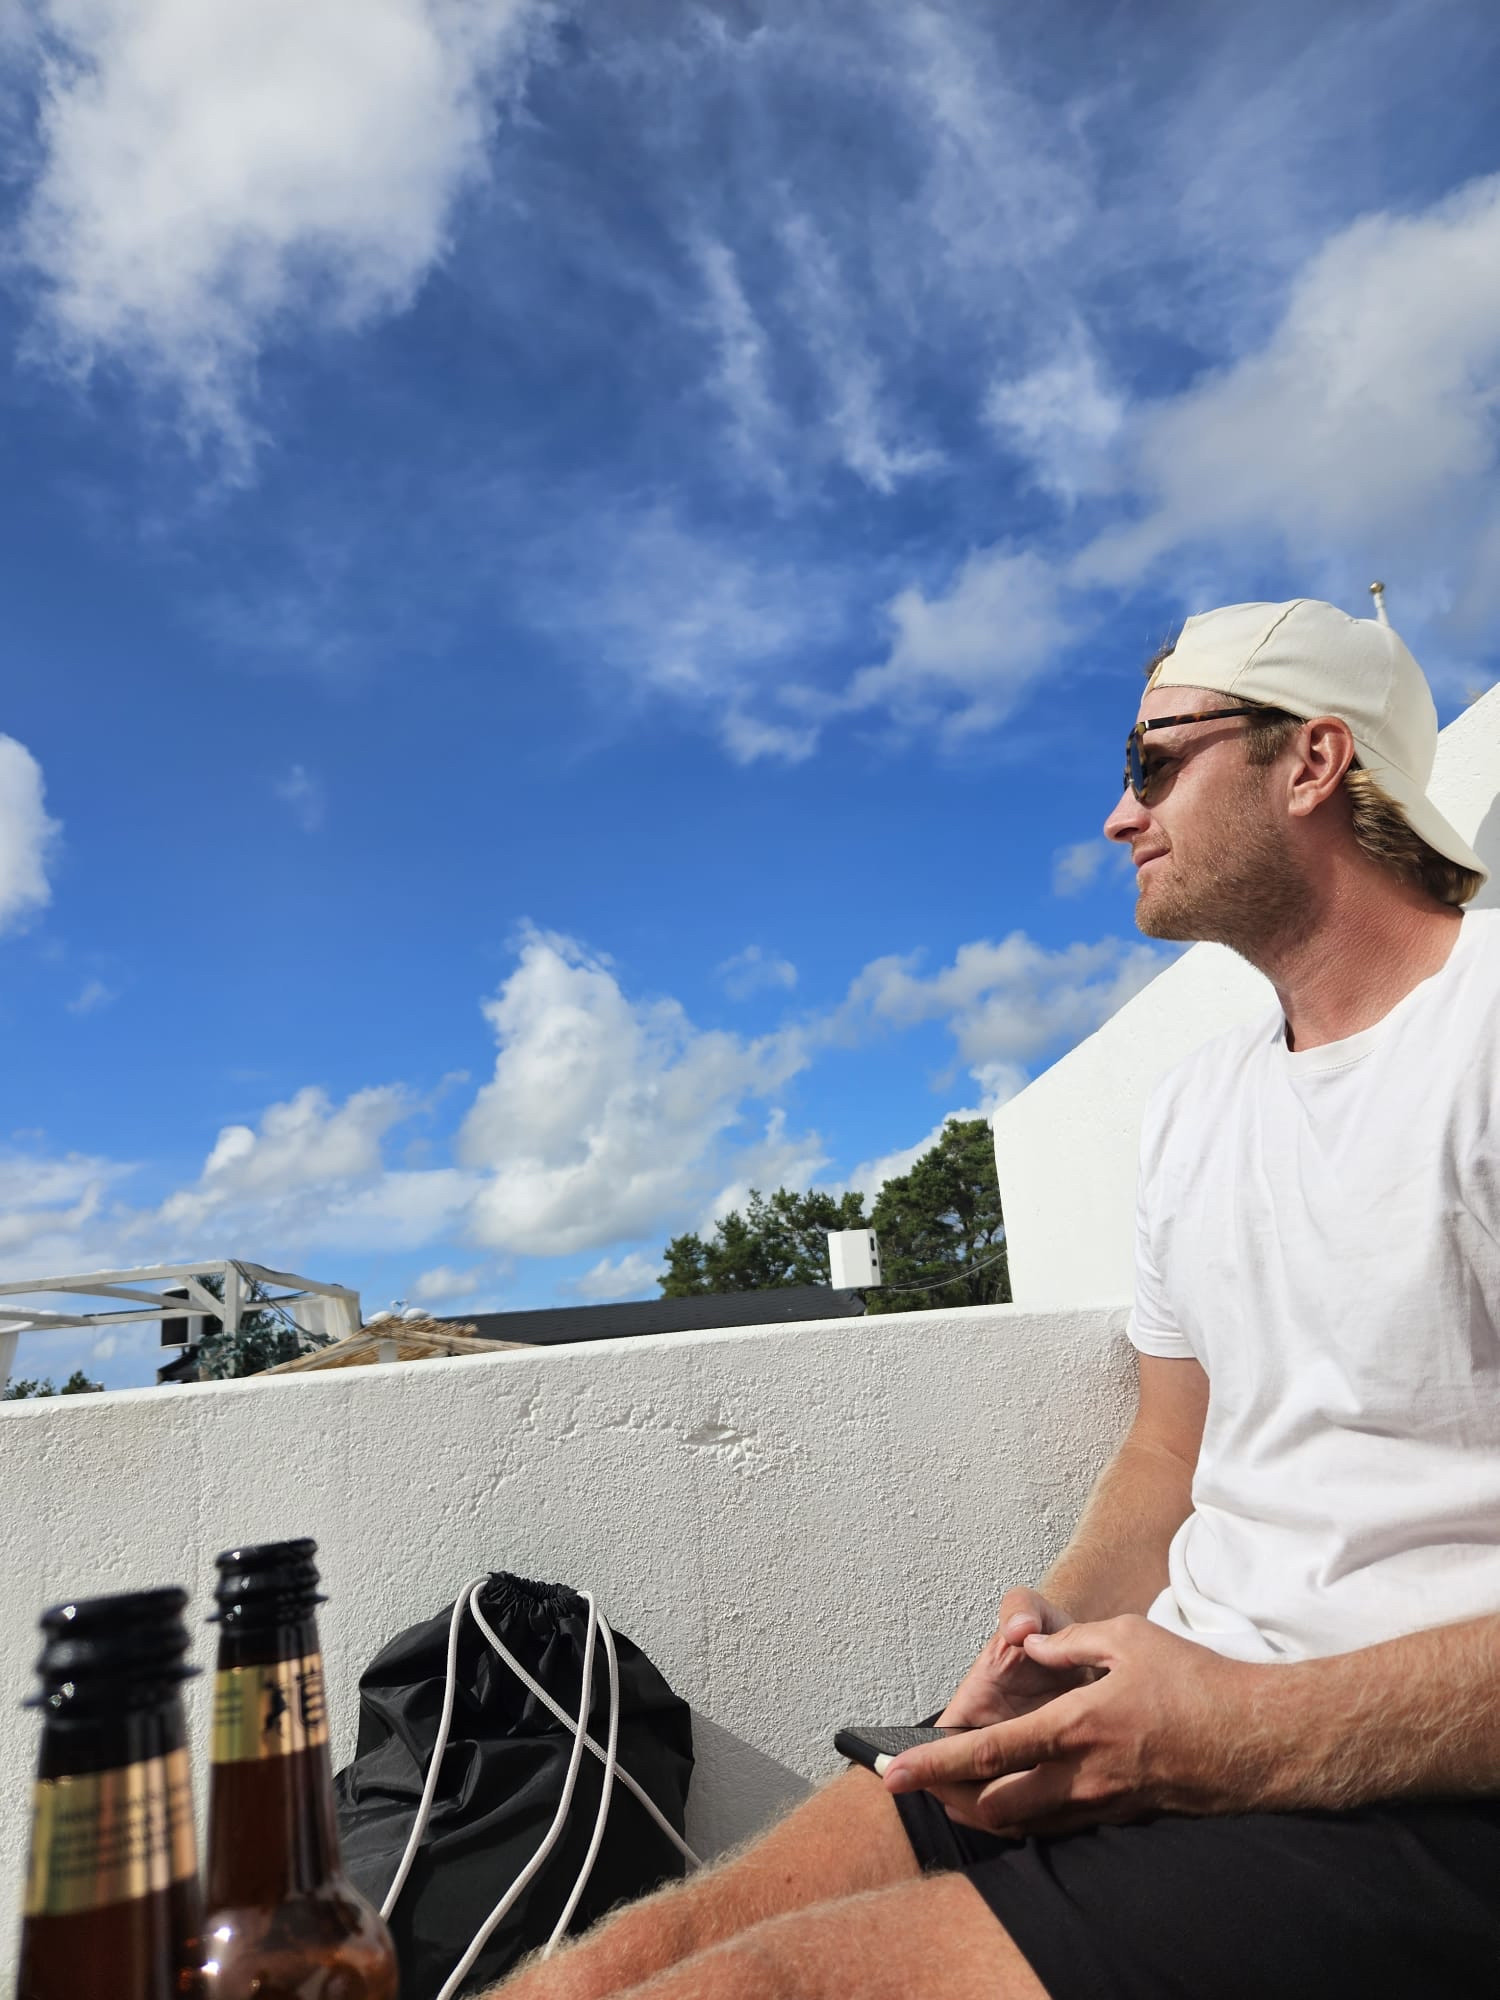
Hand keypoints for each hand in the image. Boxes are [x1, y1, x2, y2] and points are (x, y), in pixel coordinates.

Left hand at [887, 1614, 1264, 1836]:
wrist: (1260, 1741)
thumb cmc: (1196, 1683)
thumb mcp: (1129, 1637)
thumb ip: (1071, 1642)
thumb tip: (1032, 1646)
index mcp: (1076, 1725)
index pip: (989, 1752)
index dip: (934, 1764)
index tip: (892, 1773)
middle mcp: (1083, 1775)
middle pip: (995, 1805)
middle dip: (951, 1798)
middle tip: (922, 1782)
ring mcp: (1104, 1804)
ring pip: (1025, 1822)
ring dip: (987, 1809)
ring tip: (956, 1789)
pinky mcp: (1123, 1817)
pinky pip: (1061, 1824)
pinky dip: (1029, 1813)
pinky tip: (1017, 1793)